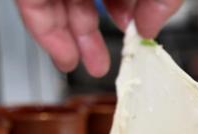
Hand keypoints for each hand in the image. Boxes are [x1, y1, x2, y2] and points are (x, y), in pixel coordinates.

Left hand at [15, 0, 183, 76]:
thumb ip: (161, 2)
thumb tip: (150, 29)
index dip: (127, 12)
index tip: (135, 32)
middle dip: (94, 34)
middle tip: (105, 61)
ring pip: (58, 5)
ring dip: (72, 40)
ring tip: (85, 64)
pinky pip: (35, 6)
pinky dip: (48, 34)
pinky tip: (66, 55)